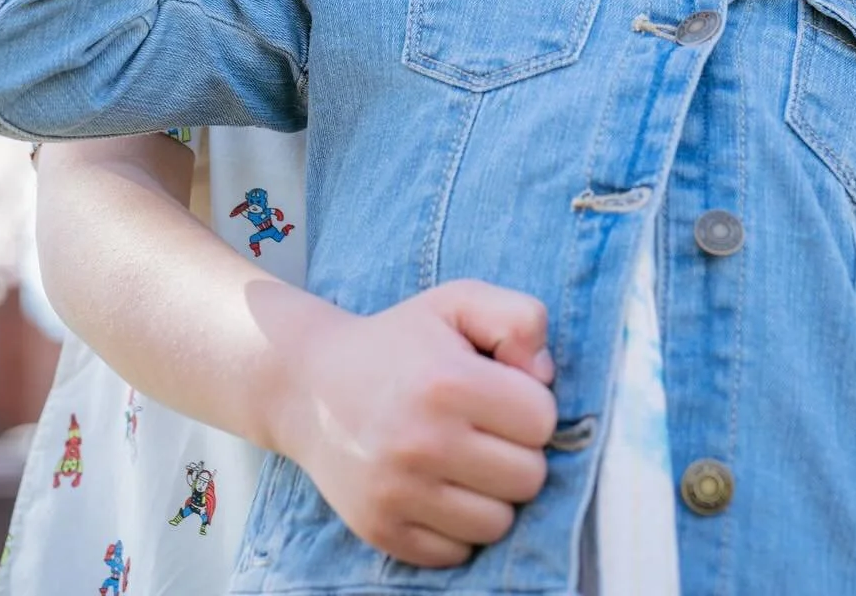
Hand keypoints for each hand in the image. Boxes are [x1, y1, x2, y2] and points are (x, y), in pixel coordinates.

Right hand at [268, 279, 557, 568]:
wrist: (311, 386)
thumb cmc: (400, 341)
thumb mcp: (459, 302)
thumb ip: (520, 319)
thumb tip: (544, 378)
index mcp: (447, 381)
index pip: (542, 420)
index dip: (530, 404)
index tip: (503, 393)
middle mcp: (421, 442)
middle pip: (529, 478)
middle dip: (517, 452)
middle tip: (485, 430)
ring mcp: (398, 493)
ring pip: (498, 524)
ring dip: (492, 494)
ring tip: (464, 461)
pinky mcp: (381, 530)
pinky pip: (457, 553)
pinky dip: (457, 527)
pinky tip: (438, 489)